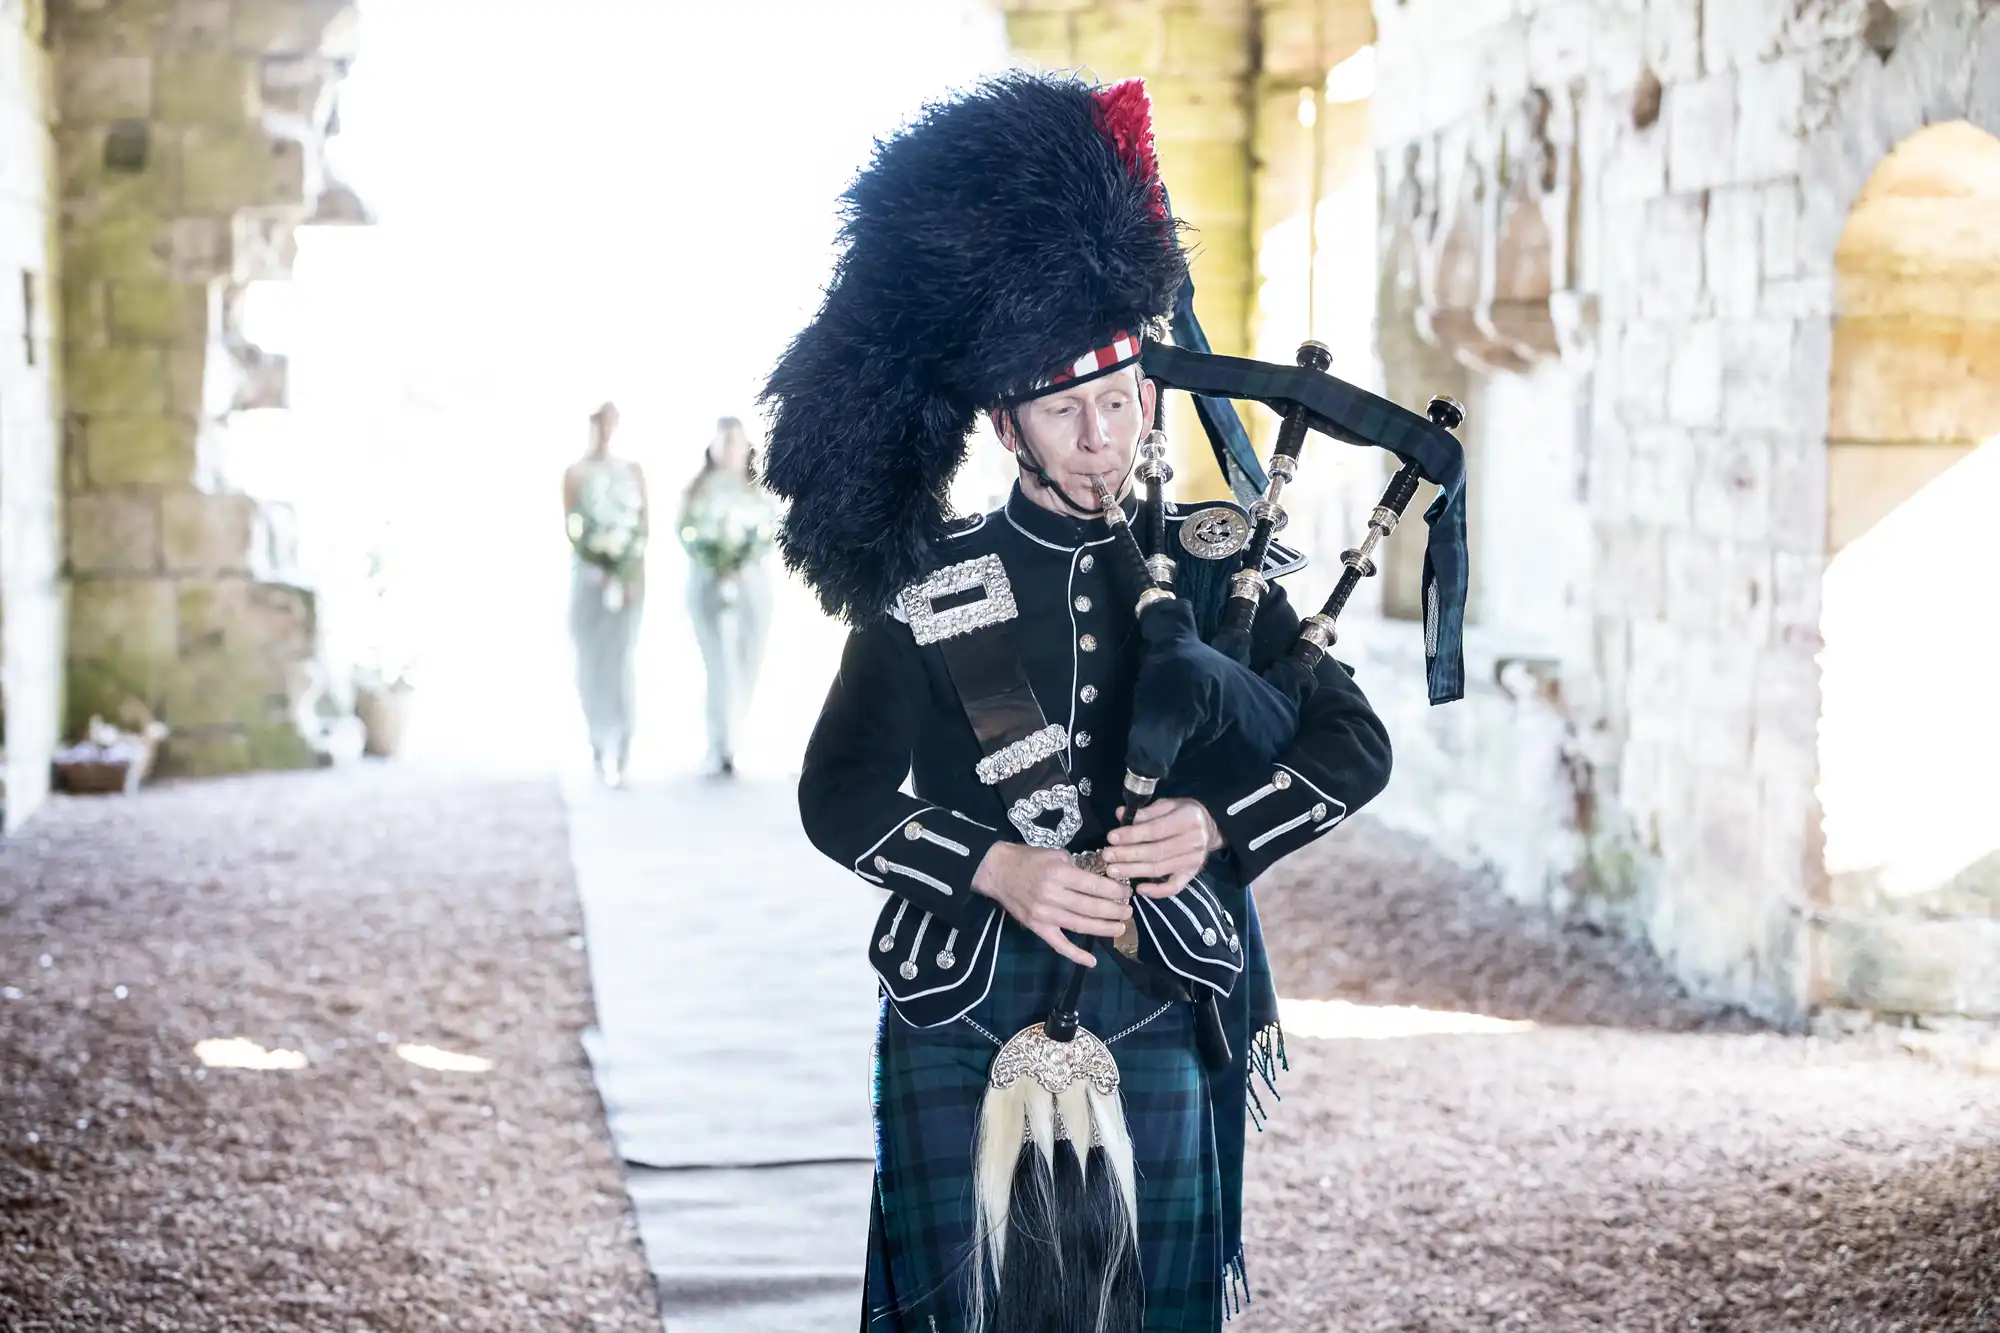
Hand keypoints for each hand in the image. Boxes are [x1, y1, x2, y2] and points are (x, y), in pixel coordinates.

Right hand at [970, 842, 1130, 967]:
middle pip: (1091, 907)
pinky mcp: (1037, 927)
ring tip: (1120, 928)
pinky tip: (1092, 961)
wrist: (998, 871)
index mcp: (1059, 874)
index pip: (1094, 886)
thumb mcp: (1056, 853)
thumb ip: (1077, 867)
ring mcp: (1045, 915)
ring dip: (1104, 929)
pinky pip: (1059, 944)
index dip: (1115, 891)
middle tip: (1128, 911)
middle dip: (1115, 910)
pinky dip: (1076, 954)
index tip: (1127, 892)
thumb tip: (1100, 880)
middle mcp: (1053, 896)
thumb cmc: (1029, 859)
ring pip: (1081, 926)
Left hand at [1102, 798, 1223, 898]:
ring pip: (1159, 869)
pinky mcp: (1192, 874)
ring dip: (1134, 871)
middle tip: (1106, 856)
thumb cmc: (1183, 813)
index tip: (1112, 837)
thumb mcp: (1168, 805)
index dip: (1132, 835)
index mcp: (1188, 819)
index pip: (1155, 830)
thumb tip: (1120, 814)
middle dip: (1128, 855)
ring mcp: (1193, 861)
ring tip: (1113, 870)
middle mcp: (1193, 841)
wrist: (1210, 827)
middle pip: (1155, 852)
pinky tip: (1139, 889)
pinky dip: (1157, 891)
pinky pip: (1174, 887)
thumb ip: (1145, 812)